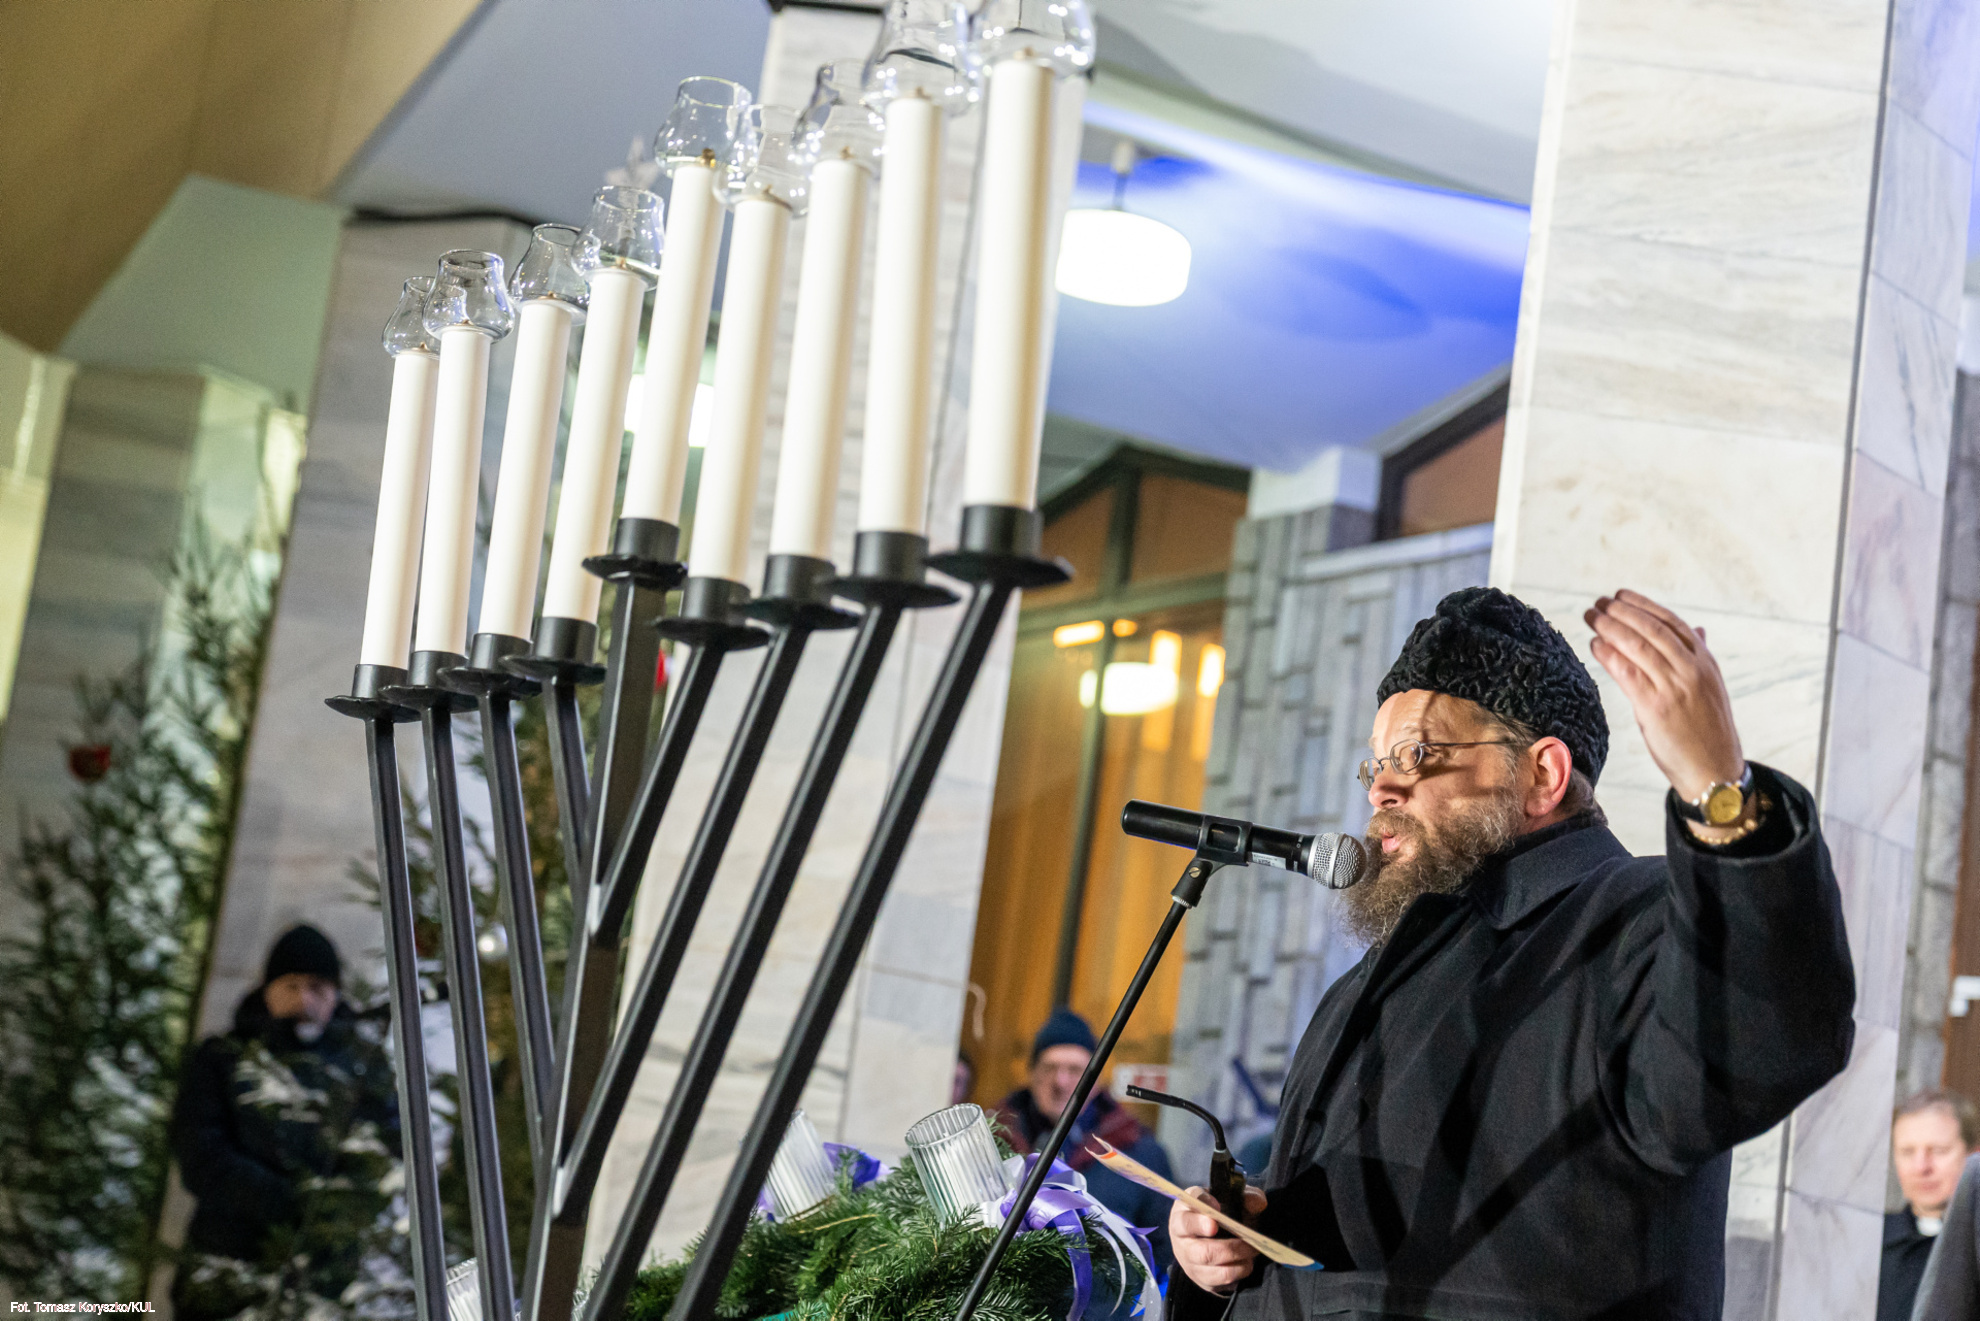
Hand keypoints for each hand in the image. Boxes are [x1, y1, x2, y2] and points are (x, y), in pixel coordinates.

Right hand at [1171, 1185, 1268, 1294]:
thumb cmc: (1219, 1209)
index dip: (1199, 1222)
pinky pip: (1220, 1283)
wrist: (1211, 1230)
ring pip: (1215, 1272)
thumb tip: (1257, 1203)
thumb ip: (1245, 1196)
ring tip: (1251, 1252)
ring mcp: (1188, 1262)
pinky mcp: (1200, 1279)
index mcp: (1182, 1214)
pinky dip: (1238, 1274)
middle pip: (1202, 1252)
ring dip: (1238, 1262)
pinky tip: (1245, 1263)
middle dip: (1230, 1249)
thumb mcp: (1230, 1196)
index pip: (1185, 1220)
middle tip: (1249, 1241)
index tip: (1216, 1219)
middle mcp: (1180, 1240)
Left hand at [1584, 591, 1744, 805]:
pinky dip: (1609, 655)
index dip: (1644, 605)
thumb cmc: (1708, 730)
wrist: (1714, 771)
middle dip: (1622, 611)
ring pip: (1638, 646)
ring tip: (1591, 616)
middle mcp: (1692, 670)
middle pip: (1652, 629)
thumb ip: (1700, 658)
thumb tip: (1699, 629)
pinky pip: (1628, 673)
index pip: (1673, 622)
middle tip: (1599, 602)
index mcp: (1706, 663)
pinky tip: (1594, 645)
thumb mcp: (1711, 688)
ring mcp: (1675, 687)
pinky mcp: (1657, 707)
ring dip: (1610, 627)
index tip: (1621, 594)